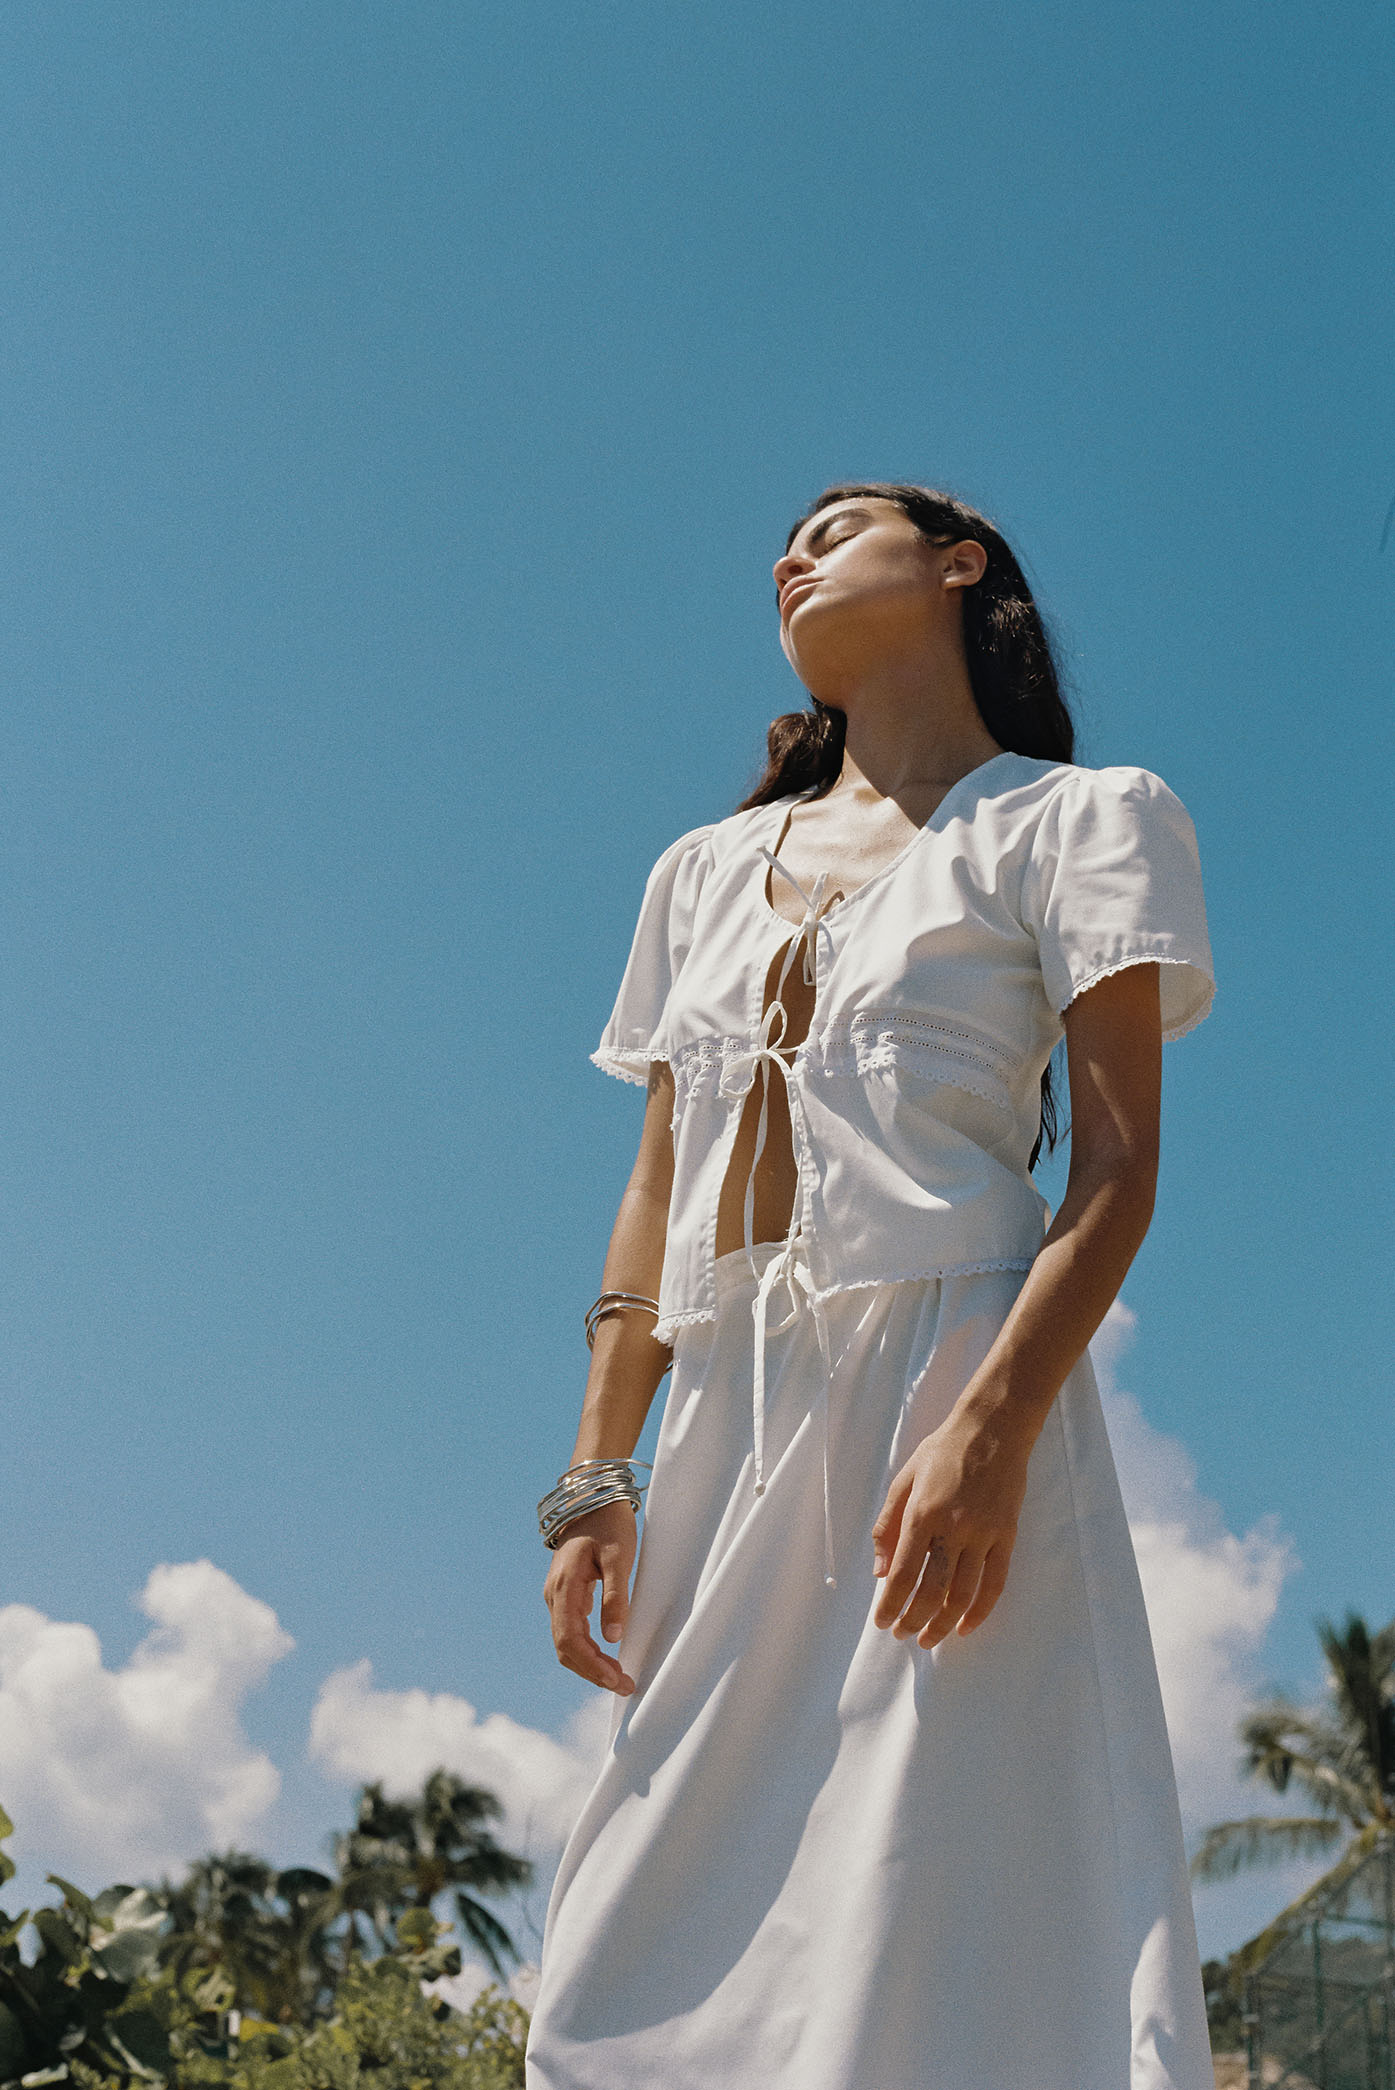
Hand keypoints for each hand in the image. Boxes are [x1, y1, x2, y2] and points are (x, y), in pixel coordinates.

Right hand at [543, 1499, 638, 1694]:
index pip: (570, 1641)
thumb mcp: (620, 1556)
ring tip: (618, 1677)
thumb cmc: (608, 1523)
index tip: (617, 1680)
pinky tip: (606, 1657)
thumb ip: (616, 1596)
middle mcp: (554, 1596)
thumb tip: (613, 1637)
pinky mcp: (565, 1594)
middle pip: (565, 1649)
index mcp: (564, 1588)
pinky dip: (586, 1650)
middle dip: (592, 1672)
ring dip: (589, 1664)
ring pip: (566, 1642)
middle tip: (624, 1685)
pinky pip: (570, 1631)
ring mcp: (557, 1596)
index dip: (592, 1666)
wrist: (591, 1497)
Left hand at [871, 1401, 1028, 1648]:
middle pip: (932, 1591)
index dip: (891, 1605)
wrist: (992, 1430)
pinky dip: (981, 1611)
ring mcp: (984, 1534)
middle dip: (914, 1620)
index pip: (903, 1573)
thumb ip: (888, 1526)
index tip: (882, 1623)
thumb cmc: (942, 1451)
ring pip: (964, 1594)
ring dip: (944, 1623)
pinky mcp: (1006, 1536)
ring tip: (929, 1638)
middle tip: (903, 1635)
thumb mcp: (903, 1479)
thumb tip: (879, 1572)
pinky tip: (966, 1627)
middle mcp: (953, 1528)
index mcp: (922, 1513)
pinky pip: (995, 1583)